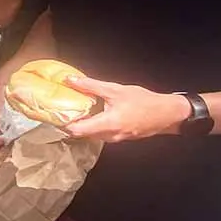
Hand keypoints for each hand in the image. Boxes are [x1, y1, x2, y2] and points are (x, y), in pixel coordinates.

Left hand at [64, 77, 190, 143]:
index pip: (77, 130)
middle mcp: (109, 136)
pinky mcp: (119, 138)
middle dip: (71, 123)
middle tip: (61, 109)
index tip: (54, 113)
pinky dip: (93, 126)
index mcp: (107, 124)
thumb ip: (91, 86)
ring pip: (91, 135)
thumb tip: (70, 80)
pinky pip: (101, 134)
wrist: (166, 114)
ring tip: (74, 110)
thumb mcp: (116, 90)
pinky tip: (91, 114)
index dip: (63, 123)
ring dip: (83, 124)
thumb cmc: (143, 101)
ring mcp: (115, 140)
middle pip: (82, 134)